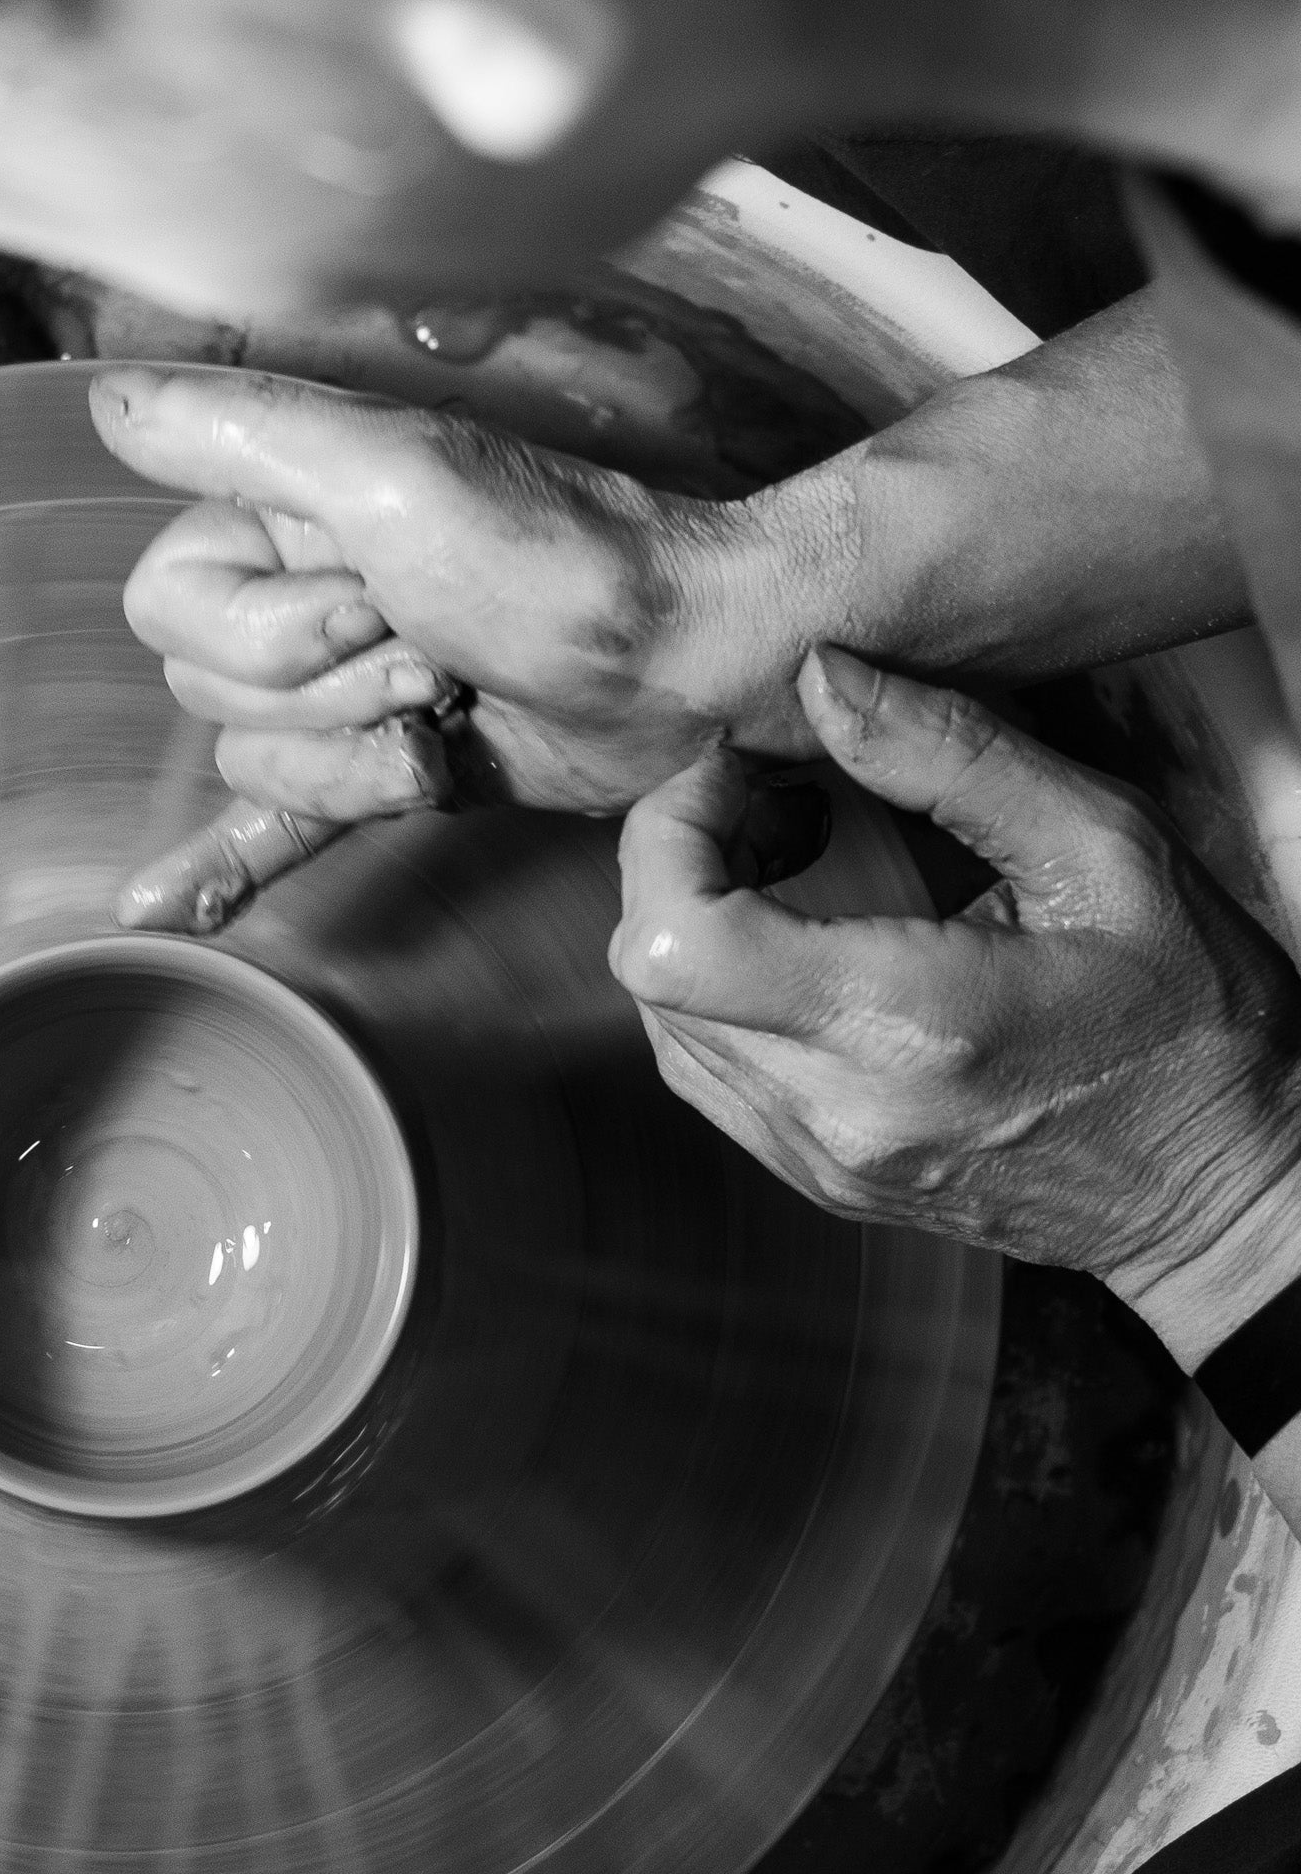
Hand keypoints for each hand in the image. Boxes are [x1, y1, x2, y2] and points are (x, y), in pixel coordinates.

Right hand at [96, 364, 775, 929]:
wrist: (688, 663)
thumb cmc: (555, 560)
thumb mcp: (391, 469)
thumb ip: (241, 430)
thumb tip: (108, 403)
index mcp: (283, 510)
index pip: (164, 600)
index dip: (262, 625)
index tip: (374, 594)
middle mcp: (298, 591)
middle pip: (202, 686)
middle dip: (325, 689)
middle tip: (434, 653)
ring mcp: (338, 688)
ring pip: (249, 760)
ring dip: (356, 756)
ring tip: (450, 711)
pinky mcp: (380, 769)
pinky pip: (267, 828)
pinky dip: (214, 868)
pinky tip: (156, 907)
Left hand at [611, 645, 1300, 1365]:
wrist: (1224, 1193)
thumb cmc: (1192, 1022)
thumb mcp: (1111, 852)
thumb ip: (956, 757)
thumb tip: (823, 680)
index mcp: (907, 1025)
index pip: (675, 943)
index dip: (669, 835)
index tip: (739, 773)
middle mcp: (837, 1108)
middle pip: (649, 973)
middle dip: (678, 859)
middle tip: (773, 800)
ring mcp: (815, 1157)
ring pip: (662, 1021)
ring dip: (695, 919)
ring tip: (795, 856)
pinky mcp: (811, 1176)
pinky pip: (704, 1069)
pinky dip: (721, 985)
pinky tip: (801, 934)